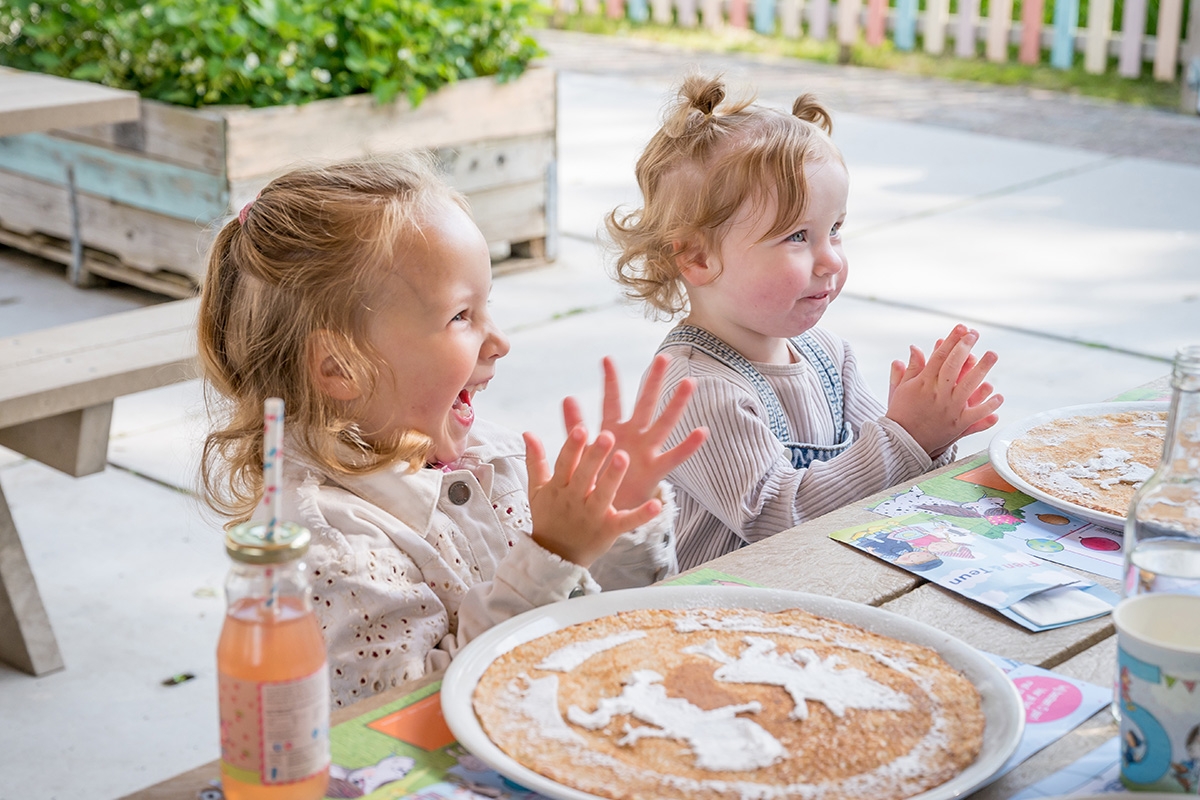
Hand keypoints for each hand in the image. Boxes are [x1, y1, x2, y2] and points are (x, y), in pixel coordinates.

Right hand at [523, 426, 663, 567]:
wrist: (554, 556)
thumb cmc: (549, 517)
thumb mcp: (537, 489)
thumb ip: (535, 460)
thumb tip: (528, 432)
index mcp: (558, 487)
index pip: (565, 463)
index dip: (572, 447)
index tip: (582, 428)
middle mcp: (575, 500)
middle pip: (585, 476)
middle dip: (595, 456)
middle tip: (607, 436)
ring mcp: (593, 516)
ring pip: (604, 494)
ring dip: (613, 477)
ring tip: (624, 457)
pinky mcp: (609, 530)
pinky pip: (627, 522)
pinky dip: (642, 515)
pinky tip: (657, 505)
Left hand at [562, 355, 707, 510]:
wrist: (606, 509)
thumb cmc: (596, 477)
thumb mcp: (582, 450)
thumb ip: (574, 425)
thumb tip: (566, 397)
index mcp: (613, 430)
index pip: (611, 402)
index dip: (609, 382)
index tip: (606, 358)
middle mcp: (633, 436)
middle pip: (645, 404)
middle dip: (653, 382)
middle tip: (663, 357)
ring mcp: (647, 451)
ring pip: (664, 424)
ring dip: (676, 404)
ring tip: (688, 383)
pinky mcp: (655, 471)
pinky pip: (674, 457)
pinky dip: (688, 446)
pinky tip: (702, 431)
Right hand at [885, 324, 1002, 456]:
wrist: (901, 441)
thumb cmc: (901, 413)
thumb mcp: (901, 388)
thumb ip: (911, 368)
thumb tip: (914, 347)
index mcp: (923, 383)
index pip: (939, 357)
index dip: (951, 341)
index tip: (961, 328)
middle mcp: (938, 394)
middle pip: (954, 366)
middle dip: (965, 348)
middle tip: (975, 334)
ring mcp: (949, 409)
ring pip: (969, 386)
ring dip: (982, 369)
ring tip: (992, 354)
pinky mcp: (958, 424)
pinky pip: (976, 413)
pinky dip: (988, 405)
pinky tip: (998, 395)